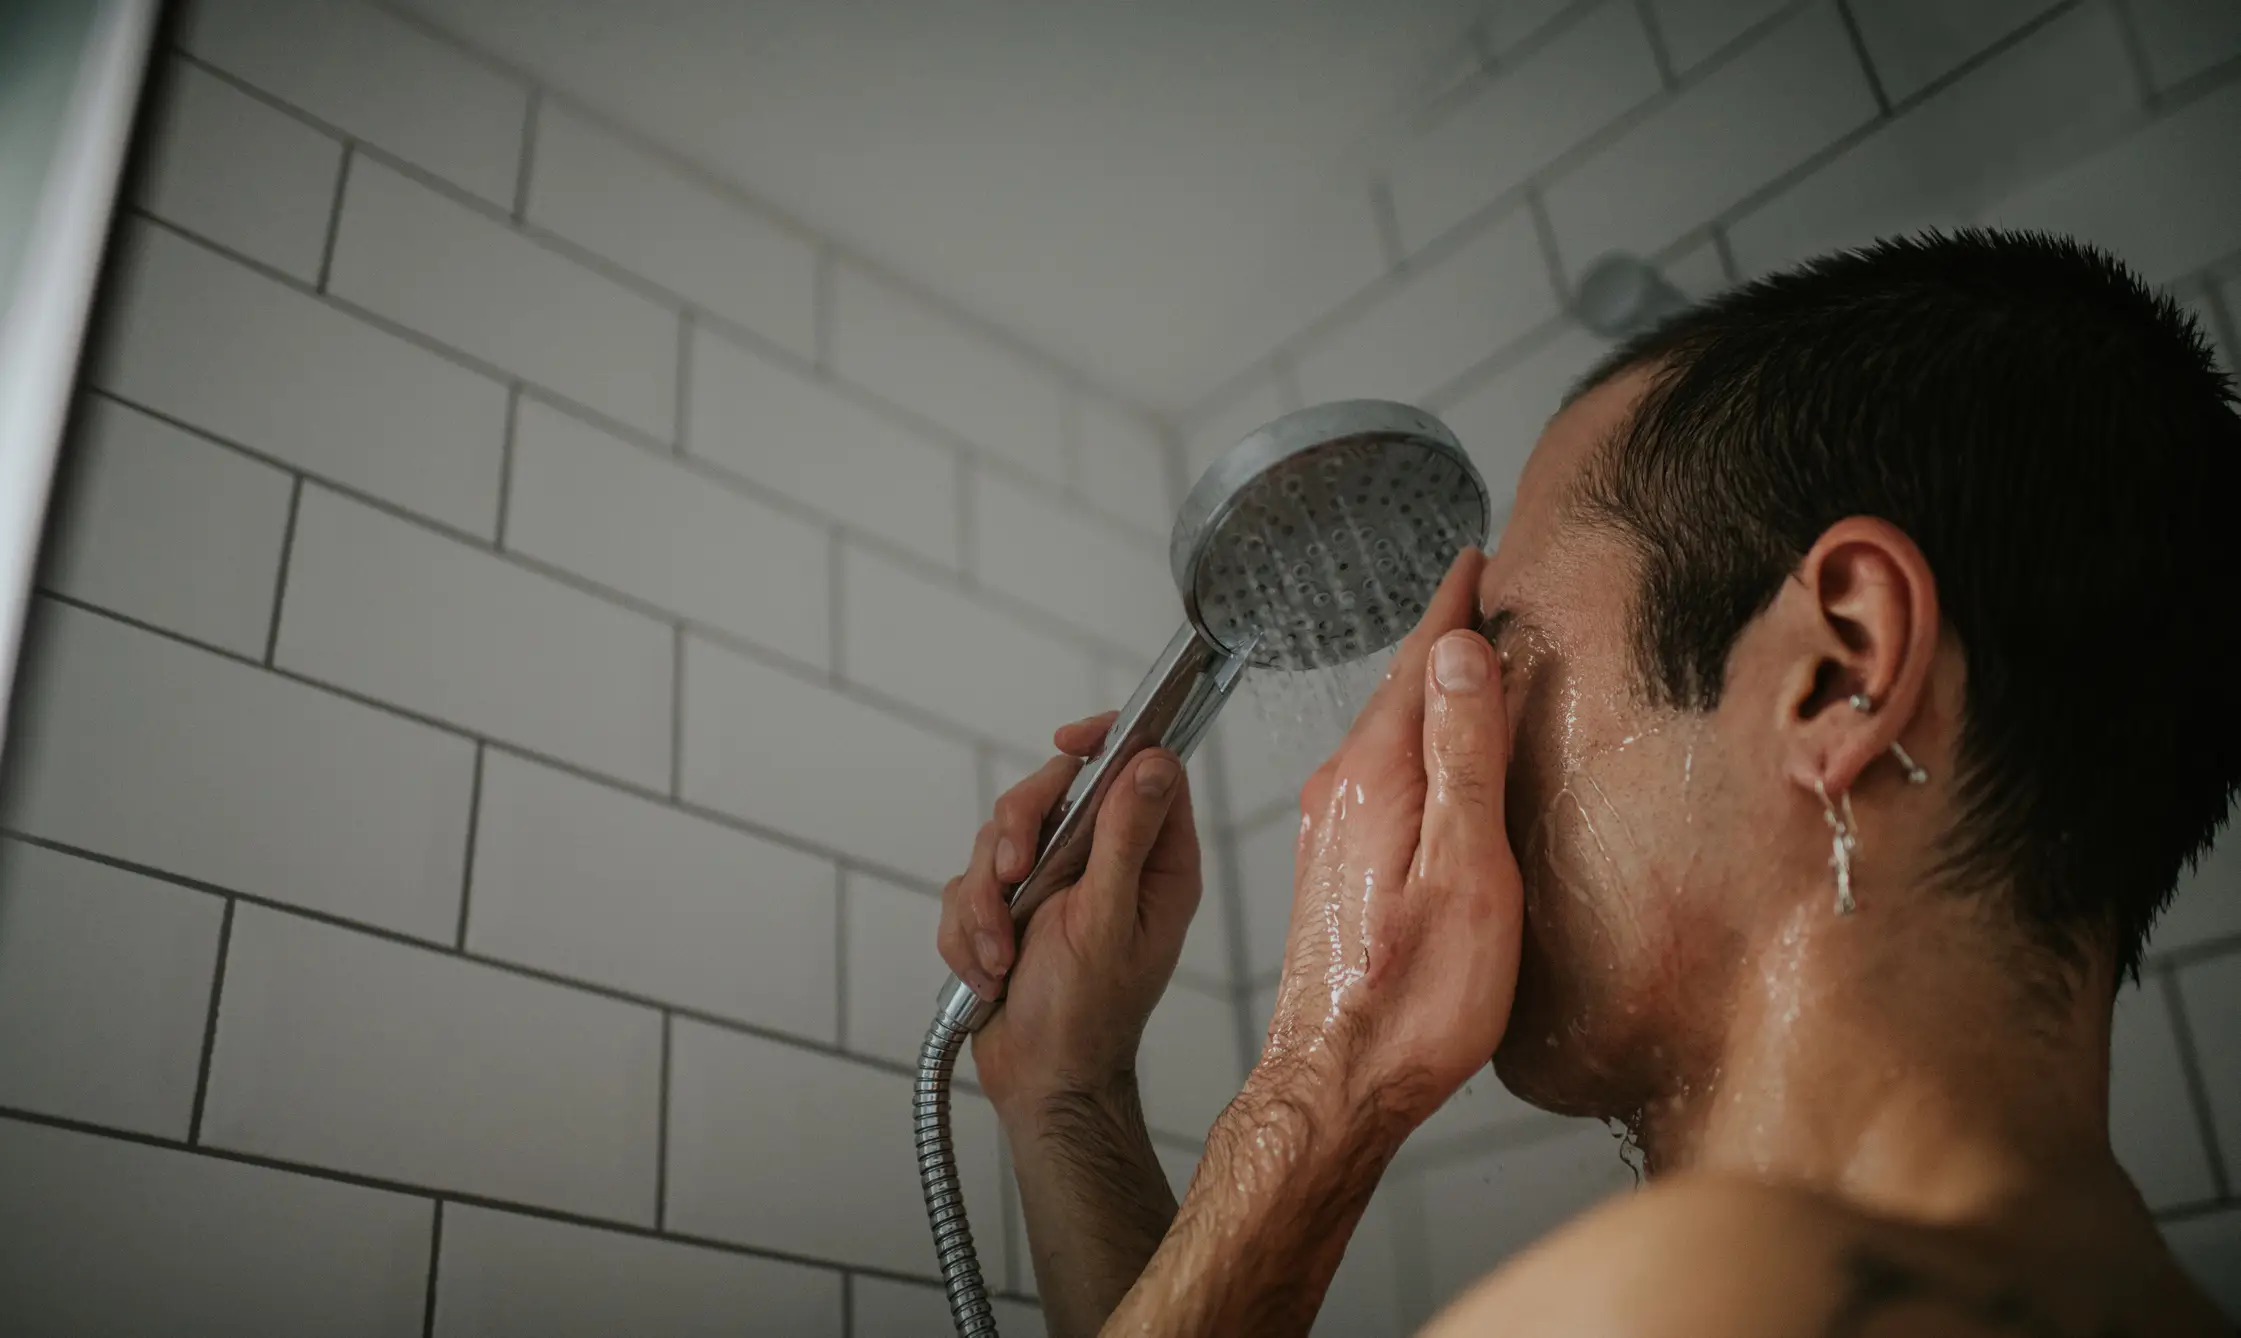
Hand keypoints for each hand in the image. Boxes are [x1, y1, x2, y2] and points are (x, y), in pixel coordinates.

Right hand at [936, 714, 1201, 1117]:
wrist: (1041, 1081)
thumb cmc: (1088, 1016)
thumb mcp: (1109, 921)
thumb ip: (1126, 838)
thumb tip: (1152, 762)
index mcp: (1151, 860)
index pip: (1139, 765)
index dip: (1106, 741)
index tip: (1068, 743)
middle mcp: (1104, 862)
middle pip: (1051, 792)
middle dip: (1017, 836)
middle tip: (1013, 879)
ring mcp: (1052, 883)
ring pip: (997, 839)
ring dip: (987, 903)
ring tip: (1001, 956)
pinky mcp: (1007, 906)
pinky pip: (967, 886)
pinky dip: (969, 931)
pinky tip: (991, 973)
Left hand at [1253, 549, 1523, 1133]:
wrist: (1338, 1084)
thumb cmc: (1415, 1000)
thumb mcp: (1465, 872)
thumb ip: (1465, 756)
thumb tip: (1462, 650)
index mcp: (1376, 778)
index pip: (1420, 663)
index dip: (1453, 605)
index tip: (1476, 555)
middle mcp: (1342, 790)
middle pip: (1401, 691)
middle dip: (1444, 639)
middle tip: (1483, 591)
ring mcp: (1332, 828)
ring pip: (1389, 733)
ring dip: (1430, 693)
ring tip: (1470, 659)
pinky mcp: (1336, 865)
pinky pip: (1381, 774)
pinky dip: (1416, 744)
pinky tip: (1438, 757)